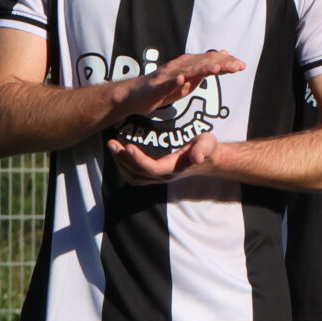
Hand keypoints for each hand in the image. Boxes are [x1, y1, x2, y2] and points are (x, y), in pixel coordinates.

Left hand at [106, 130, 220, 183]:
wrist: (209, 160)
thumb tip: (197, 157)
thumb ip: (203, 149)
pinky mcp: (154, 175)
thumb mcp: (208, 143)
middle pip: (138, 173)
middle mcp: (164, 176)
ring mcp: (158, 178)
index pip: (153, 168)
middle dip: (123, 159)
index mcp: (175, 167)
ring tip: (112, 146)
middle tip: (112, 142)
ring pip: (133, 176)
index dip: (139, 160)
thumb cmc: (207, 148)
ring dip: (120, 163)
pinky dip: (123, 166)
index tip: (129, 146)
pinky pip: (134, 176)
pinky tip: (119, 153)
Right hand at [112, 49, 242, 120]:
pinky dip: (173, 81)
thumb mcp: (190, 80)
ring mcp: (167, 76)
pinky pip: (165, 84)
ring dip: (202, 69)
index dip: (226, 62)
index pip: (210, 61)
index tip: (242, 65)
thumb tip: (223, 59)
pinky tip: (181, 80)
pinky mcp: (155, 87)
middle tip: (238, 66)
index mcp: (188, 66)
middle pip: (202, 63)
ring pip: (186, 71)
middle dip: (221, 64)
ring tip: (217, 69)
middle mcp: (179, 67)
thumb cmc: (164, 88)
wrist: (135, 96)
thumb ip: (206, 69)